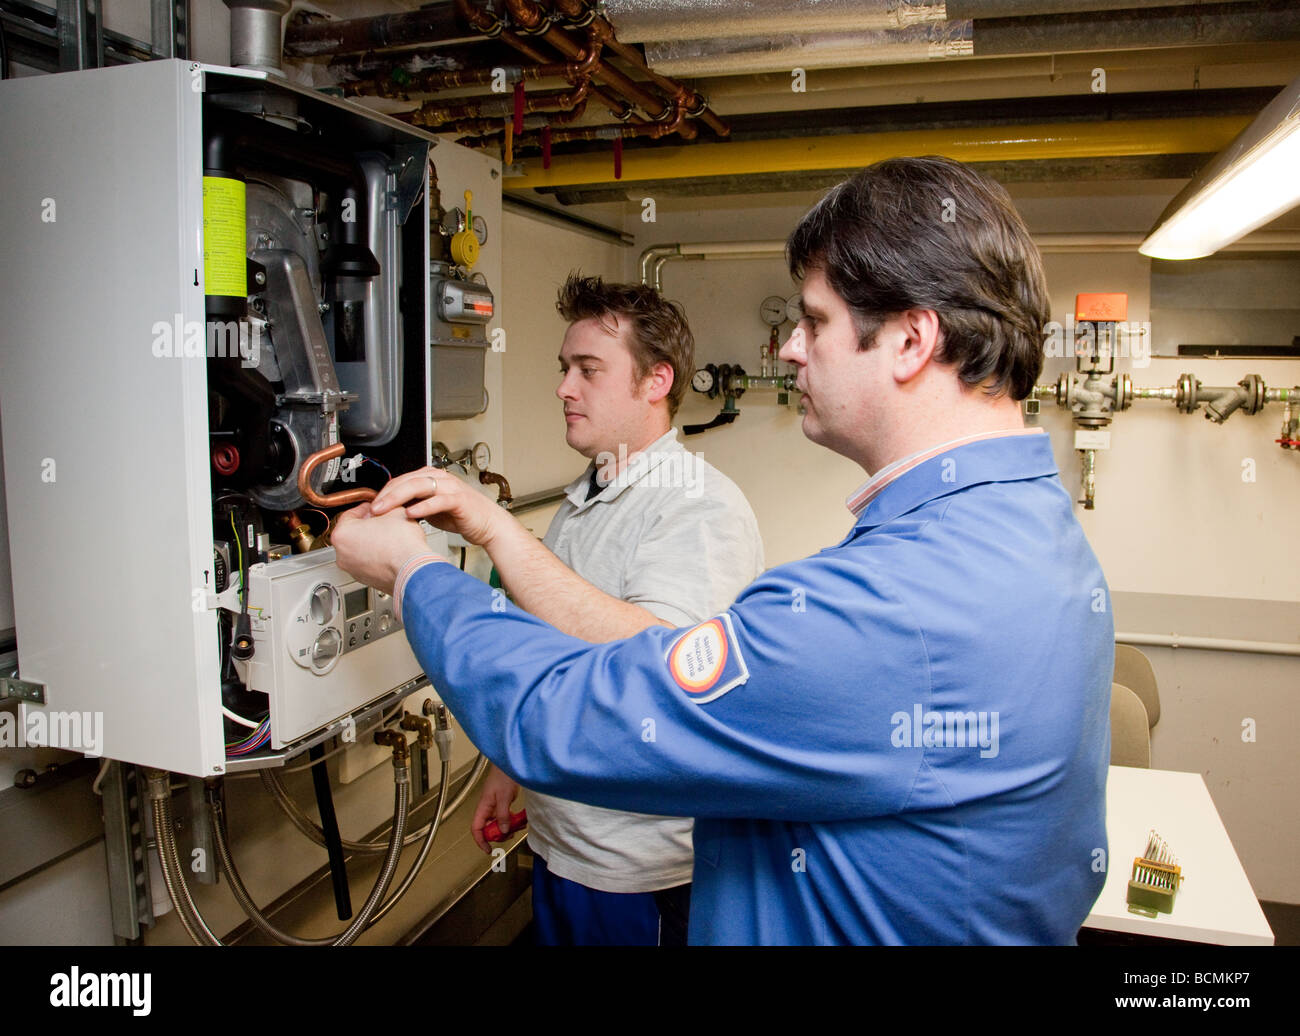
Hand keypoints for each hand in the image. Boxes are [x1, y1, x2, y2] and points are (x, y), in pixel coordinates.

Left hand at [331, 501, 429, 594]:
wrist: (412, 569)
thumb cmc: (401, 544)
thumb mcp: (394, 510)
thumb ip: (383, 506)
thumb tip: (384, 508)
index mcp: (342, 534)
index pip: (350, 513)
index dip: (366, 508)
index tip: (374, 507)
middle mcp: (342, 554)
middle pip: (353, 533)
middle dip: (367, 526)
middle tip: (382, 521)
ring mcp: (353, 569)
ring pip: (359, 549)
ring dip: (372, 542)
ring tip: (388, 537)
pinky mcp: (364, 579)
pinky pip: (368, 563)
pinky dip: (376, 557)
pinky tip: (390, 551)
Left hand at [370, 467, 506, 548]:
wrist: (488, 524)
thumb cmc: (462, 516)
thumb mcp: (431, 508)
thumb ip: (414, 504)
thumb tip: (391, 510)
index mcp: (431, 478)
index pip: (401, 480)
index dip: (384, 493)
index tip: (371, 506)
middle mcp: (439, 478)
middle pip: (406, 481)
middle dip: (386, 495)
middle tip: (372, 509)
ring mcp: (449, 487)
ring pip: (418, 486)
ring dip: (398, 498)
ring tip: (384, 510)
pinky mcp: (459, 499)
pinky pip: (438, 500)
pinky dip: (423, 507)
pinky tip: (411, 514)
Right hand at [471, 764, 519, 853]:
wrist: (511, 764)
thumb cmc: (503, 774)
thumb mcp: (503, 796)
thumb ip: (503, 814)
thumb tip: (503, 829)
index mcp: (483, 807)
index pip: (476, 828)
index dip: (480, 841)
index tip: (488, 849)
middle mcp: (488, 808)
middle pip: (488, 829)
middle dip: (498, 834)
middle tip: (509, 834)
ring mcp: (495, 806)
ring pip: (499, 823)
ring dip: (508, 827)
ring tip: (517, 826)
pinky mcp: (503, 803)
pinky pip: (506, 817)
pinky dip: (513, 820)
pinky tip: (520, 819)